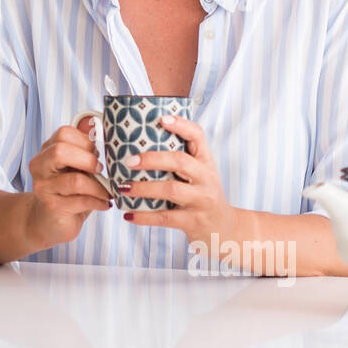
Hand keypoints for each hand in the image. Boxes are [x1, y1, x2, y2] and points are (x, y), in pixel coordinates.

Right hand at [26, 119, 114, 247]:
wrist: (46, 222)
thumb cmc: (67, 192)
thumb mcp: (75, 168)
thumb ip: (85, 152)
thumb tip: (105, 131)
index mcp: (46, 151)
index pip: (64, 133)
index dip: (86, 141)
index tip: (97, 153)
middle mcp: (40, 166)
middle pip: (61, 151)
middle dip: (88, 160)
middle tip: (101, 170)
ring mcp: (43, 187)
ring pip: (75, 180)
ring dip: (99, 187)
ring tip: (108, 192)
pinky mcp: (52, 207)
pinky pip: (81, 201)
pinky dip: (99, 202)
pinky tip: (104, 204)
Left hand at [118, 115, 241, 249]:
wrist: (225, 229)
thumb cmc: (203, 196)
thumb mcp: (199, 175)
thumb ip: (180, 160)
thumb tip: (139, 147)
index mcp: (206, 162)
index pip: (198, 136)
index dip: (181, 125)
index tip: (161, 119)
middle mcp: (206, 178)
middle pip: (180, 161)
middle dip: (152, 159)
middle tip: (129, 160)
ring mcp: (201, 200)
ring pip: (170, 190)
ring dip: (143, 188)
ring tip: (123, 187)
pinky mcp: (193, 221)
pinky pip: (164, 217)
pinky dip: (144, 216)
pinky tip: (128, 215)